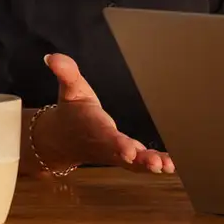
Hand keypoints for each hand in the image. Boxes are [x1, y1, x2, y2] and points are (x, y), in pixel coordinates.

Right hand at [32, 53, 174, 175]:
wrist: (62, 139)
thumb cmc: (72, 110)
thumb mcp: (69, 88)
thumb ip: (66, 73)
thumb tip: (52, 57)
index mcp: (94, 128)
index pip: (106, 137)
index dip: (117, 144)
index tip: (129, 150)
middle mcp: (105, 145)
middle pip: (123, 155)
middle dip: (140, 160)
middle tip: (157, 164)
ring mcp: (115, 154)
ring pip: (133, 164)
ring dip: (151, 165)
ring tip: (168, 166)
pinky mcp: (124, 156)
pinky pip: (139, 164)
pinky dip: (154, 165)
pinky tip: (171, 165)